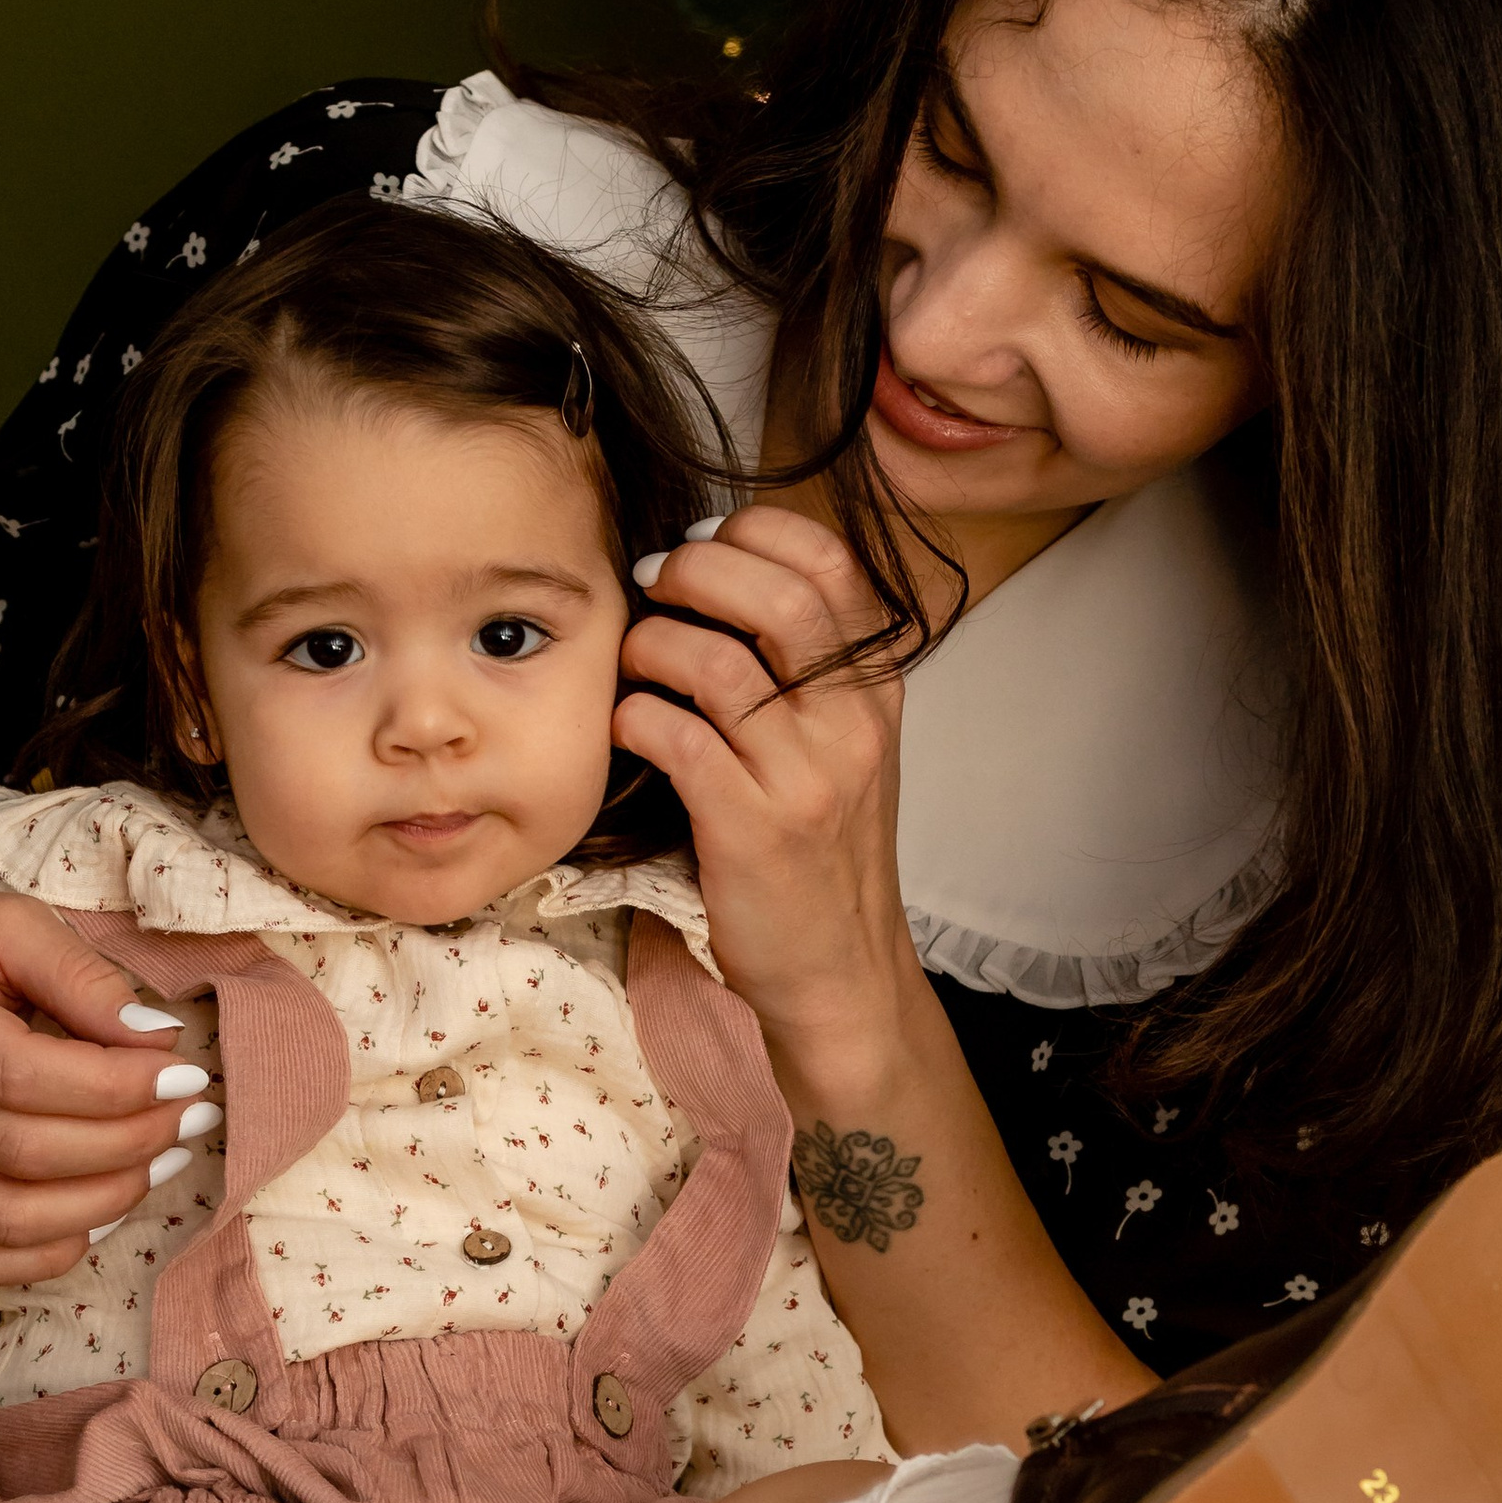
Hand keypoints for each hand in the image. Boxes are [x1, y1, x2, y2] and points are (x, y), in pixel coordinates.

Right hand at [0, 873, 217, 1286]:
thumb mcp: (6, 922)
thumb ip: (83, 976)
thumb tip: (160, 1044)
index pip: (22, 1075)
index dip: (117, 1088)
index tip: (184, 1076)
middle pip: (20, 1153)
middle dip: (128, 1144)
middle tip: (189, 1119)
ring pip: (4, 1218)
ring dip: (103, 1202)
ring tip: (160, 1162)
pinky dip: (50, 1251)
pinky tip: (101, 1213)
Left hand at [615, 509, 920, 1074]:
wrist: (838, 969)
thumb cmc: (819, 852)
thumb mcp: (840, 748)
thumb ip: (800, 668)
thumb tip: (708, 572)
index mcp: (875, 689)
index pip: (829, 564)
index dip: (753, 533)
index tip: (702, 545)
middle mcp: (851, 723)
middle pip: (776, 596)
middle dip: (695, 570)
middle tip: (650, 583)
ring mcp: (806, 776)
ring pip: (717, 662)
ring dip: (652, 644)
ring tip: (633, 662)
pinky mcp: (752, 827)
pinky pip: (677, 736)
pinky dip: (634, 716)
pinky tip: (626, 727)